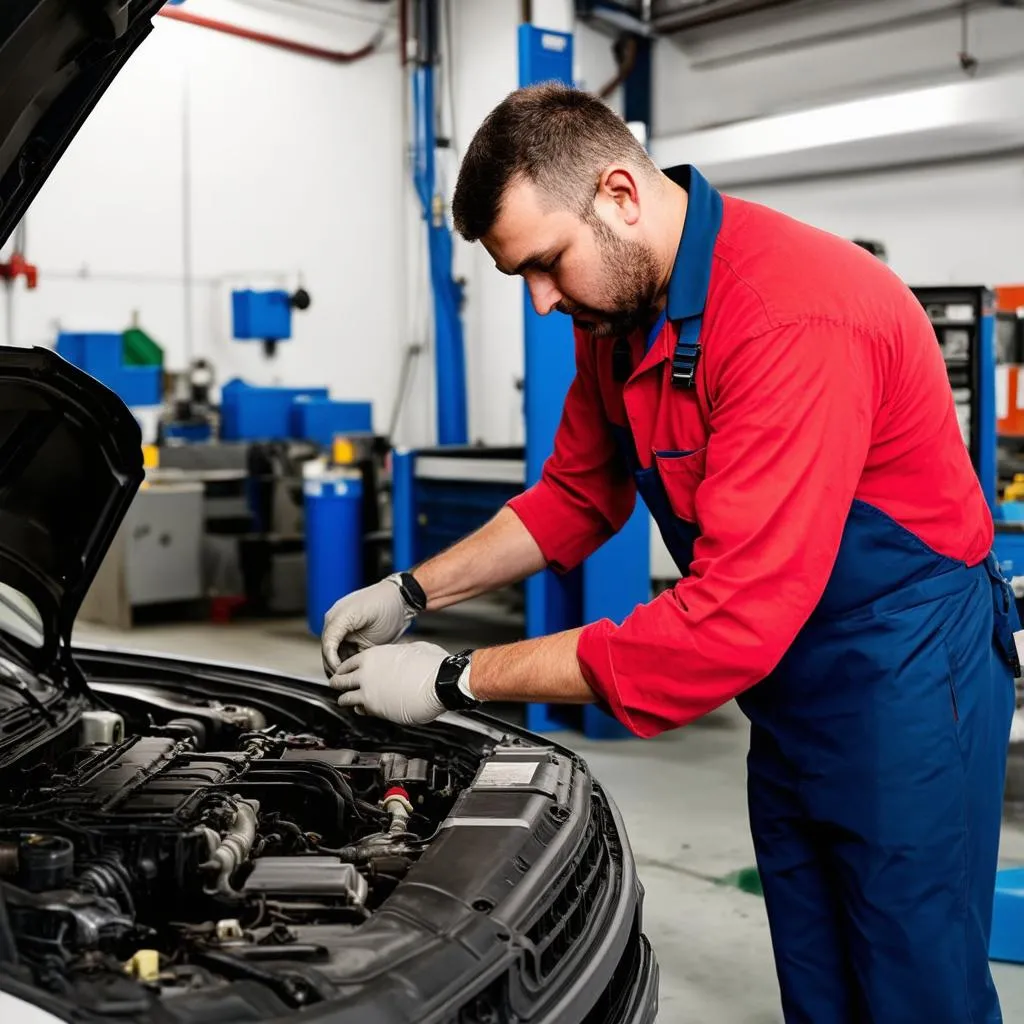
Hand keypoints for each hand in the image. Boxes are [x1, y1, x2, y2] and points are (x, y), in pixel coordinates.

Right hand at [321, 575, 418, 676]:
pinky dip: (346, 656)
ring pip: (333, 649)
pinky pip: (342, 645)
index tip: (340, 673)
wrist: (401, 598)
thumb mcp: (374, 633)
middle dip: (334, 665)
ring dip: (339, 662)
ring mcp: (341, 622)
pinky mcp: (348, 627)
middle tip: (342, 679)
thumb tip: (350, 668)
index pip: (328, 644)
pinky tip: (354, 665)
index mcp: (338, 617)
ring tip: (348, 675)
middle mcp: (335, 619)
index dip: (332, 661)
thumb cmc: (389, 608)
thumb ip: (358, 650)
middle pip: (328, 648)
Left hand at [330, 641, 446, 725]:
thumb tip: (403, 652)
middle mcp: (366, 672)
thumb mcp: (414, 649)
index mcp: (374, 655)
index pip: (348, 663)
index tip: (343, 672)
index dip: (344, 668)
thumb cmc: (431, 665)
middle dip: (337, 683)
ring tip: (344, 701)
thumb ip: (400, 652)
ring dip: (344, 699)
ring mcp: (368, 691)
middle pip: (340, 680)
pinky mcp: (376, 708)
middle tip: (337, 686)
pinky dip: (359, 710)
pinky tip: (361, 710)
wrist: (439, 683)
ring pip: (344, 697)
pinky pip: (359, 710)